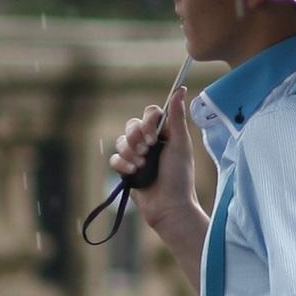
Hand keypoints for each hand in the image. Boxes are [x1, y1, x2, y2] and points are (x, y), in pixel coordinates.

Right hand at [108, 94, 197, 241]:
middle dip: (136, 138)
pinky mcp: (126, 169)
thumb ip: (177, 117)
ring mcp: (137, 155)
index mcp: (165, 133)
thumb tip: (181, 89)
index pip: (150, 113)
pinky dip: (122, 164)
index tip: (154, 137)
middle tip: (147, 151)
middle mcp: (150, 141)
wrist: (168, 207)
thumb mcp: (180, 145)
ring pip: (120, 140)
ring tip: (141, 165)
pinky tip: (133, 172)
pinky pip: (114, 158)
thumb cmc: (179, 177)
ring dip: (130, 152)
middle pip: (131, 125)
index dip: (148, 122)